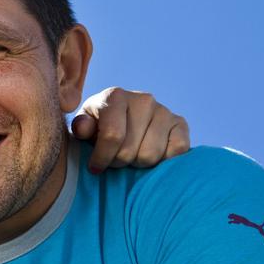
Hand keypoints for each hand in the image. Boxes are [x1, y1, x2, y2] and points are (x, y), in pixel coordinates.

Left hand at [70, 87, 189, 172]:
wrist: (125, 123)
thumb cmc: (99, 128)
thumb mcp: (85, 127)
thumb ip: (82, 128)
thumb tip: (83, 129)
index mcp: (115, 96)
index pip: (112, 136)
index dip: (102, 158)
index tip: (95, 168)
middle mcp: (143, 99)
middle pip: (130, 150)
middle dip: (119, 162)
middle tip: (115, 159)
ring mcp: (164, 110)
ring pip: (151, 155)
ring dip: (138, 164)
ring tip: (131, 156)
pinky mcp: (181, 124)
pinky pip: (176, 151)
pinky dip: (163, 160)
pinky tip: (151, 155)